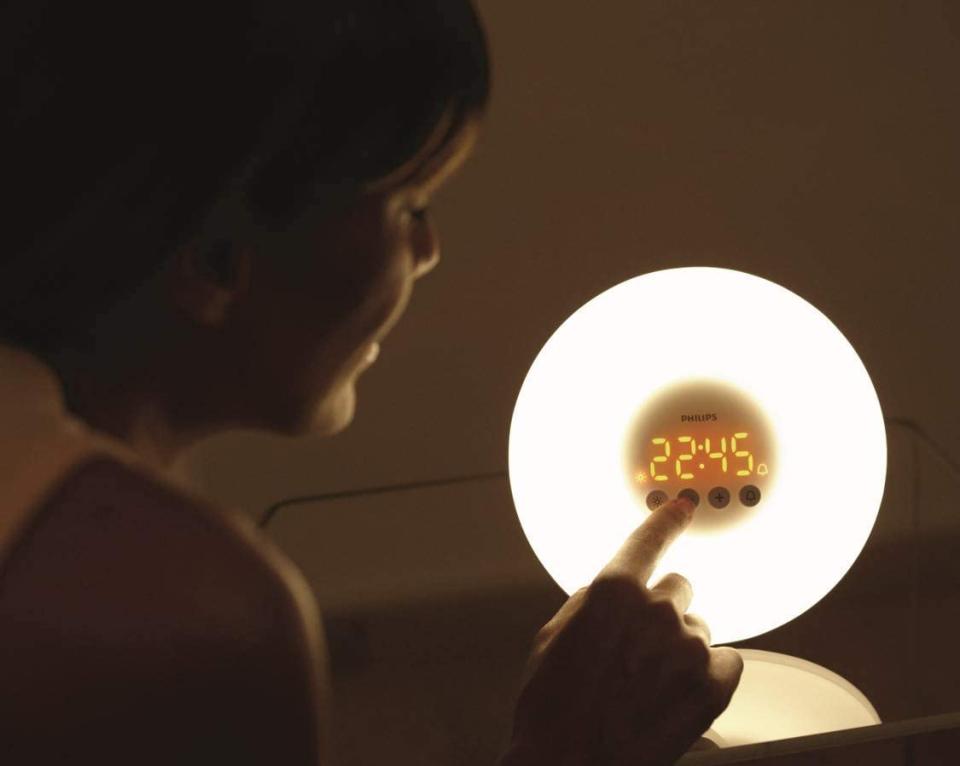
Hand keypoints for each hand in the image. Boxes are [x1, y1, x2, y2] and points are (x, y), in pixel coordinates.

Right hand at [500, 497, 742, 765]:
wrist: (568, 762)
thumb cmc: (551, 705)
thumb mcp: (553, 637)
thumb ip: (591, 602)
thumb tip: (612, 592)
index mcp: (614, 592)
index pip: (650, 540)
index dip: (667, 520)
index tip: (683, 506)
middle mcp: (658, 611)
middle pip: (678, 589)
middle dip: (660, 610)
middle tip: (638, 647)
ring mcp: (691, 649)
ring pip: (698, 628)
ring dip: (680, 646)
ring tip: (649, 683)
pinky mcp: (714, 686)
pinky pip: (726, 660)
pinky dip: (707, 673)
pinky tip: (677, 694)